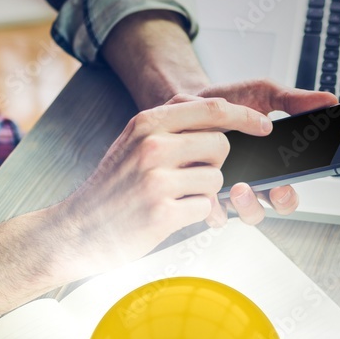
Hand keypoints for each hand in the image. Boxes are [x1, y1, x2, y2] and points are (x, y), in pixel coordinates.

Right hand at [53, 96, 270, 276]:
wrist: (77, 230)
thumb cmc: (110, 189)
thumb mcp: (130, 142)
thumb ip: (167, 124)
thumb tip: (215, 112)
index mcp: (146, 124)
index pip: (211, 108)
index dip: (244, 117)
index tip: (263, 125)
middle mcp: (152, 146)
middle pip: (221, 145)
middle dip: (216, 164)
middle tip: (191, 177)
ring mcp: (157, 180)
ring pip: (217, 179)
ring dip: (205, 193)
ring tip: (175, 199)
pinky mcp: (162, 212)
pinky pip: (206, 208)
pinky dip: (195, 214)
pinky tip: (170, 215)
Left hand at [187, 79, 337, 223]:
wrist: (187, 101)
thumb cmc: (227, 100)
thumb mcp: (263, 94)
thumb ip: (294, 101)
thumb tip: (330, 100)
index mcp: (269, 165)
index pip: (286, 194)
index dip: (288, 198)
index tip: (283, 189)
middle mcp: (248, 182)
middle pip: (264, 210)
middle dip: (264, 205)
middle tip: (261, 189)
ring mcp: (223, 189)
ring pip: (238, 214)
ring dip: (242, 207)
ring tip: (237, 187)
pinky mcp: (200, 191)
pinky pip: (208, 212)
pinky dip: (210, 207)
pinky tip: (207, 194)